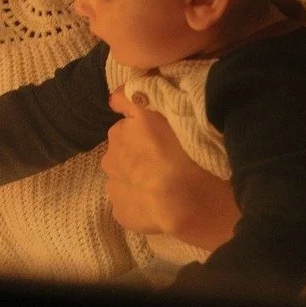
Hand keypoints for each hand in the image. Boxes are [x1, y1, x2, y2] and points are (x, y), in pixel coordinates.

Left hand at [103, 92, 238, 246]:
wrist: (189, 205)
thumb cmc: (192, 155)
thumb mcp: (178, 114)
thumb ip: (150, 100)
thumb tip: (125, 97)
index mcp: (126, 121)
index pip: (125, 105)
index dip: (144, 117)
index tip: (158, 126)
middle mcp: (113, 148)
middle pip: (124, 142)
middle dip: (139, 147)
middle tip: (168, 159)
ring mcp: (114, 181)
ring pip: (122, 172)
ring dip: (136, 174)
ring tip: (164, 184)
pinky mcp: (119, 209)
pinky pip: (127, 200)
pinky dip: (138, 201)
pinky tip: (160, 206)